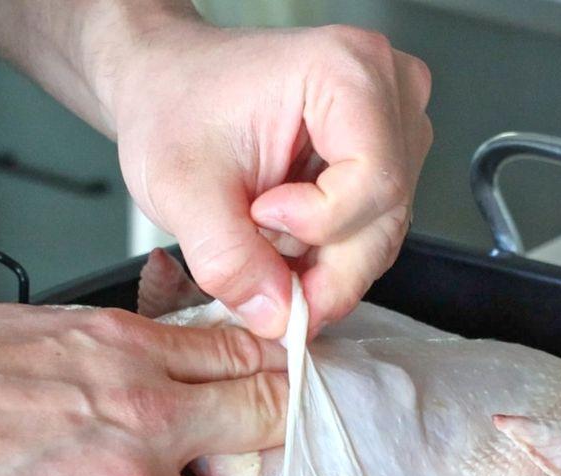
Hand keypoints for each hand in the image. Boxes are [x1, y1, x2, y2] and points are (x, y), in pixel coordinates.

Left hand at [111, 20, 432, 336]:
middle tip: (262, 282)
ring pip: (382, 232)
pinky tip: (281, 243)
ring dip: (322, 265)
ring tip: (261, 245)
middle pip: (385, 215)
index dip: (319, 224)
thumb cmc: (174, 106)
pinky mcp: (385, 154)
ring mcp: (394, 123)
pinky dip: (326, 254)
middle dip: (322, 268)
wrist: (166, 85)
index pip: (374, 180)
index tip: (258, 217)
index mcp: (346, 70)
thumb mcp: (181, 188)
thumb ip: (229, 260)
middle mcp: (389, 89)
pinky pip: (372, 230)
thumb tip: (278, 319)